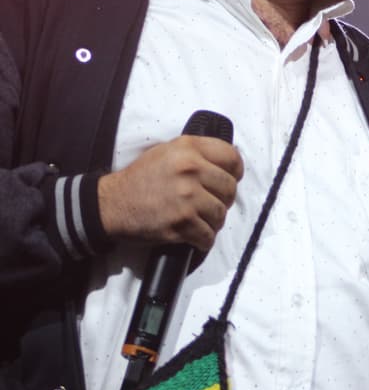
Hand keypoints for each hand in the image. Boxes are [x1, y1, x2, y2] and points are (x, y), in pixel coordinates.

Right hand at [98, 135, 243, 250]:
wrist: (111, 204)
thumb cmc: (141, 178)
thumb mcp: (168, 151)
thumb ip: (198, 153)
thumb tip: (227, 165)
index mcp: (189, 149)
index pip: (232, 157)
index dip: (235, 171)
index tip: (231, 178)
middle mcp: (190, 170)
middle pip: (229, 189)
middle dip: (223, 199)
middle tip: (211, 203)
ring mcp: (186, 197)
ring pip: (220, 214)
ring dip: (213, 221)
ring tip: (201, 220)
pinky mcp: (180, 222)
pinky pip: (207, 236)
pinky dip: (203, 240)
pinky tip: (195, 235)